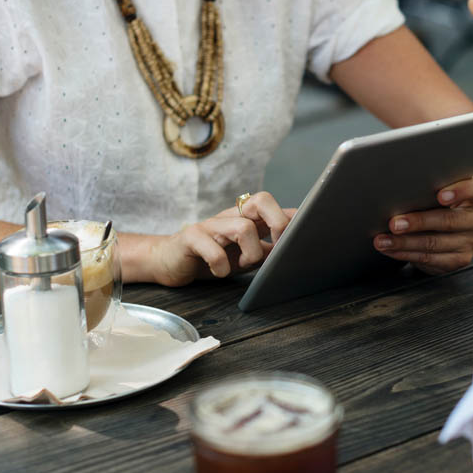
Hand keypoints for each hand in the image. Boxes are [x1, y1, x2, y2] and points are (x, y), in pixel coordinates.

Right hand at [148, 191, 294, 285]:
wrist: (168, 262)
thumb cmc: (212, 258)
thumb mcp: (246, 256)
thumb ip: (269, 251)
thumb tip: (296, 250)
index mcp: (246, 218)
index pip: (274, 205)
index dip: (292, 217)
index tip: (304, 235)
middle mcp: (230, 216)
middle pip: (262, 200)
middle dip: (278, 224)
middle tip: (277, 248)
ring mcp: (210, 224)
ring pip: (242, 227)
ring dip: (251, 253)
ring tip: (243, 266)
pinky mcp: (191, 238)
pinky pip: (212, 248)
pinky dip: (221, 265)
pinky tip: (219, 272)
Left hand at [373, 176, 472, 273]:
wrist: (456, 219)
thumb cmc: (442, 195)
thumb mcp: (445, 186)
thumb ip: (433, 184)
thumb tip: (398, 189)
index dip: (459, 192)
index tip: (440, 195)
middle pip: (449, 221)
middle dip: (418, 222)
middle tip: (394, 223)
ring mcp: (472, 242)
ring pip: (435, 243)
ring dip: (404, 243)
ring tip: (383, 240)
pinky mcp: (461, 259)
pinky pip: (430, 259)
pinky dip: (406, 254)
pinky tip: (391, 250)